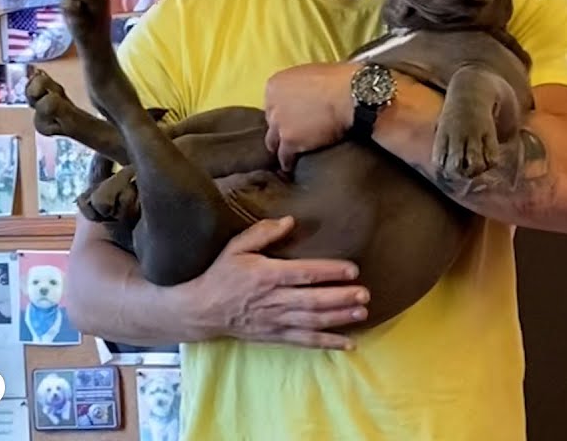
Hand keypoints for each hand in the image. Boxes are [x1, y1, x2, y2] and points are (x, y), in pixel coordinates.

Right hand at [182, 216, 368, 349]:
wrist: (202, 311)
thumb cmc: (221, 275)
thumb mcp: (236, 247)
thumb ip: (263, 233)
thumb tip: (289, 221)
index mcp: (267, 276)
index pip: (304, 273)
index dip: (329, 271)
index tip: (351, 269)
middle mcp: (274, 300)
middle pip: (313, 300)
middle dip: (340, 298)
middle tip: (364, 294)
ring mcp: (275, 321)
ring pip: (312, 322)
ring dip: (339, 318)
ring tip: (361, 313)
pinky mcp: (275, 336)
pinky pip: (305, 341)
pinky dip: (327, 343)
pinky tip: (348, 344)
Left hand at [264, 62, 355, 171]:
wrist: (350, 95)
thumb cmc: (338, 80)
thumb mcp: (310, 73)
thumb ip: (298, 86)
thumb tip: (304, 94)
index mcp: (275, 85)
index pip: (272, 103)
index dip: (283, 112)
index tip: (291, 118)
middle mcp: (272, 104)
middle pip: (272, 122)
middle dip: (281, 128)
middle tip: (292, 135)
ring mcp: (279, 124)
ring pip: (273, 141)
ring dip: (281, 147)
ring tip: (287, 155)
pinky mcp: (290, 141)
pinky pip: (285, 157)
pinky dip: (288, 162)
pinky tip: (292, 166)